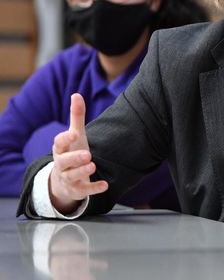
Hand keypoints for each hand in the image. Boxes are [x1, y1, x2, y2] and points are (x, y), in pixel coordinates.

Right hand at [49, 94, 107, 213]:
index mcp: (61, 149)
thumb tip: (76, 94)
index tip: (74, 134)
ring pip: (72, 176)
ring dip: (82, 171)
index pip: (59, 143)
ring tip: (92, 165)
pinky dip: (94, 188)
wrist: (65, 181)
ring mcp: (69, 178)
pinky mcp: (77, 189)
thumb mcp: (75, 136)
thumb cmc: (71, 152)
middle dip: (74, 158)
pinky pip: (84, 190)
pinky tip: (105, 185)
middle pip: (64, 161)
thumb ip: (76, 117)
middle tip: (87, 154)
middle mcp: (62, 164)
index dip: (65, 139)